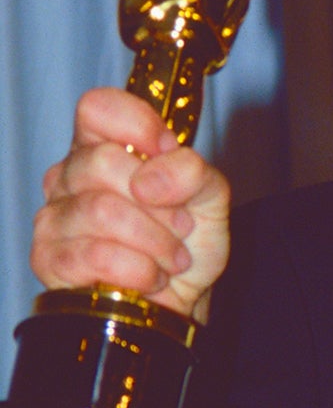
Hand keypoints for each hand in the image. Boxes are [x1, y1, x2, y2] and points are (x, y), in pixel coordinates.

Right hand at [31, 88, 231, 322]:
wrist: (179, 300)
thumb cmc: (186, 241)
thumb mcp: (209, 195)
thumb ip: (192, 170)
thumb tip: (151, 178)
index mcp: (105, 144)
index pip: (98, 107)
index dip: (136, 124)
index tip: (167, 151)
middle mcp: (71, 174)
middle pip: (101, 160)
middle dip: (158, 202)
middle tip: (180, 225)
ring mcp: (54, 216)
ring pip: (101, 210)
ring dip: (154, 241)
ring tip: (171, 257)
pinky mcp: (48, 259)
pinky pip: (95, 255)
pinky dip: (138, 270)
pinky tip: (149, 277)